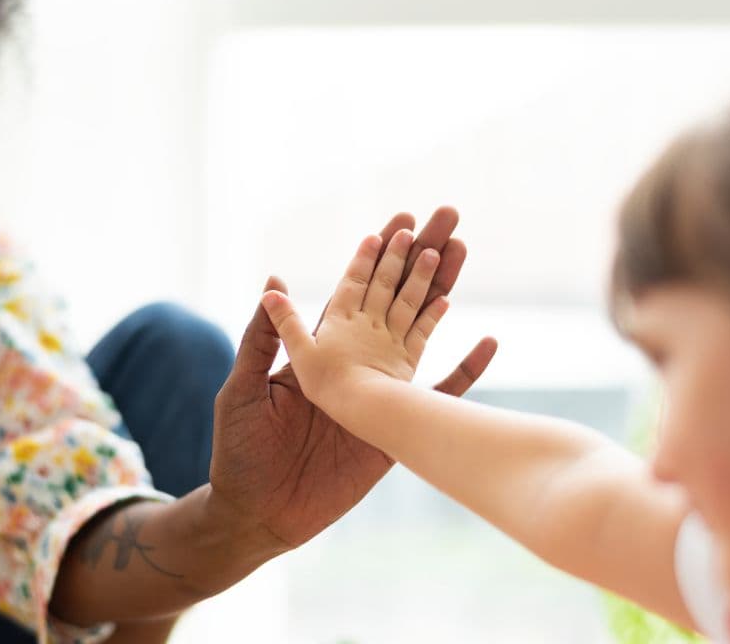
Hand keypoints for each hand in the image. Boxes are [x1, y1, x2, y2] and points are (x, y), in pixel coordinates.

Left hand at [207, 209, 495, 549]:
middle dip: (419, 257)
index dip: (377, 256)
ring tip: (463, 253)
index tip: (399, 221)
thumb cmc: (240, 451)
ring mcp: (379, 394)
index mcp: (318, 351)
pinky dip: (466, 372)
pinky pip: (440, 397)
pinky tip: (490, 341)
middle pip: (395, 298)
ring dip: (441, 292)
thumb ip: (263, 340)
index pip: (355, 291)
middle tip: (446, 217)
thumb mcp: (243, 389)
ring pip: (420, 331)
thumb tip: (274, 284)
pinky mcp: (395, 430)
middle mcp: (354, 364)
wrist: (259, 513)